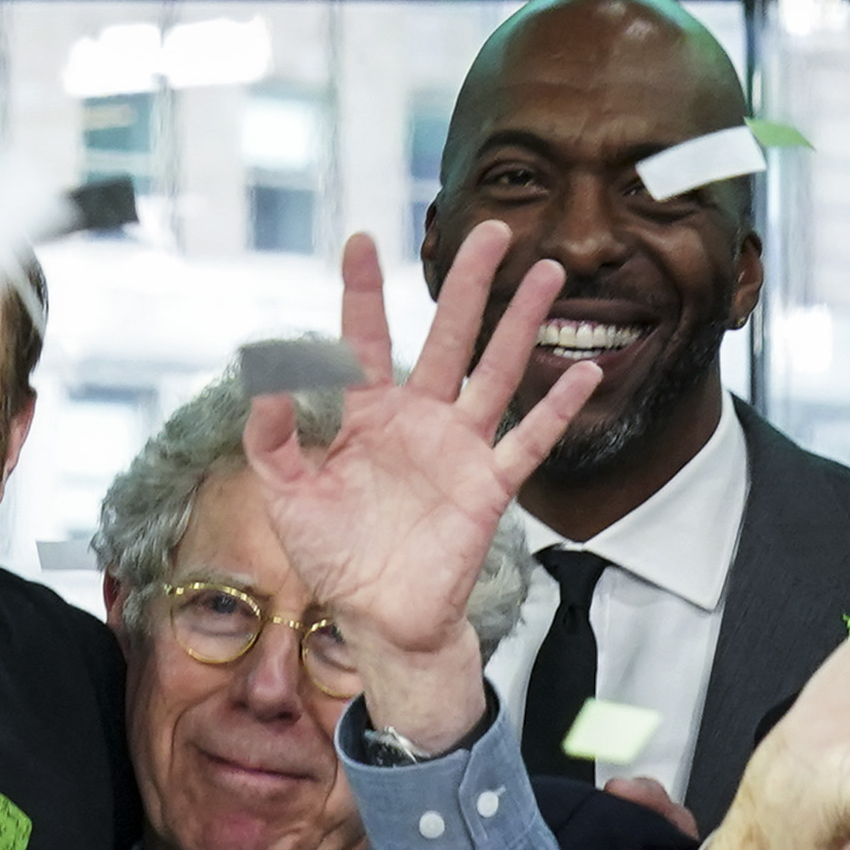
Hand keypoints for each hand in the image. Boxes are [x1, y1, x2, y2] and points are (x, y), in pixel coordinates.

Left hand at [233, 224, 602, 748]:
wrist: (377, 618)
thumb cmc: (331, 553)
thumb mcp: (286, 493)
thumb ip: (273, 438)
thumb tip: (265, 378)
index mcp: (365, 414)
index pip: (363, 340)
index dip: (361, 292)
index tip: (361, 240)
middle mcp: (417, 419)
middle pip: (447, 337)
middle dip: (469, 284)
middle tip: (494, 231)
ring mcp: (458, 449)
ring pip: (494, 372)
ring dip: (521, 325)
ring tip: (547, 274)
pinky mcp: (488, 487)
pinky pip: (527, 441)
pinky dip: (555, 407)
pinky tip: (584, 371)